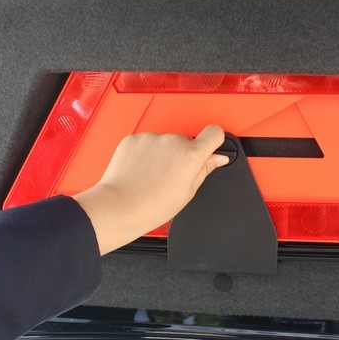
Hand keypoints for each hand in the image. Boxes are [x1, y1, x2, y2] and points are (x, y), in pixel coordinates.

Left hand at [73, 125, 228, 254]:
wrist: (120, 206)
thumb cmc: (152, 206)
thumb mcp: (187, 192)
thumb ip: (204, 169)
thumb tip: (218, 158)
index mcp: (190, 155)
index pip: (214, 132)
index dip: (214, 140)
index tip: (210, 147)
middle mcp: (172, 141)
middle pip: (186, 140)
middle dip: (182, 153)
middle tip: (172, 175)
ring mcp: (152, 138)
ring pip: (164, 142)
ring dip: (162, 153)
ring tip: (152, 176)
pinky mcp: (134, 139)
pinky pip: (146, 142)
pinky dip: (145, 153)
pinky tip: (140, 171)